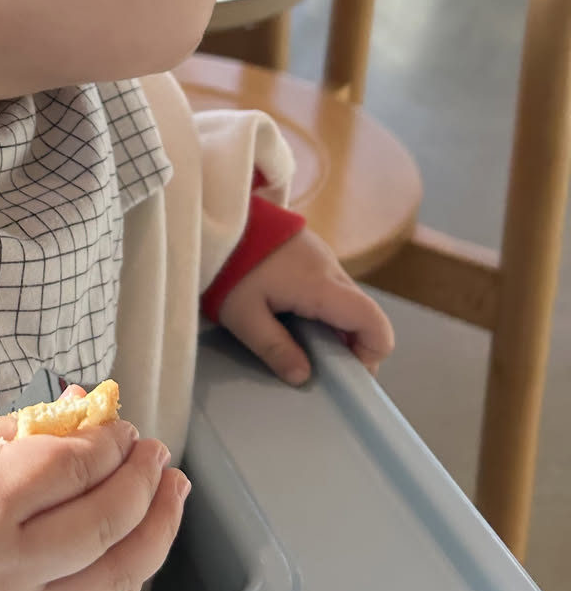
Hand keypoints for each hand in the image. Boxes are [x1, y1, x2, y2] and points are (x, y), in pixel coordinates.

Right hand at [0, 401, 189, 590]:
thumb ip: (32, 428)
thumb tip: (93, 409)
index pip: (73, 468)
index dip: (110, 442)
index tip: (122, 426)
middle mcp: (7, 559)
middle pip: (104, 521)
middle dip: (142, 480)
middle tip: (154, 451)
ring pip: (117, 574)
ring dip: (158, 528)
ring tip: (172, 490)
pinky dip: (132, 580)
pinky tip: (143, 543)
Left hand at [216, 225, 394, 384]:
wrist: (215, 213)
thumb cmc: (228, 264)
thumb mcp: (243, 316)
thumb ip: (274, 348)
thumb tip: (303, 377)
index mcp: (322, 287)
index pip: (375, 324)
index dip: (372, 354)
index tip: (344, 373)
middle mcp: (332, 269)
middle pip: (362, 315)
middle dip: (348, 346)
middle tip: (313, 363)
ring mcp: (323, 256)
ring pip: (345, 301)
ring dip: (332, 326)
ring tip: (293, 337)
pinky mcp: (311, 250)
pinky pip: (329, 286)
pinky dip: (320, 307)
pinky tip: (286, 311)